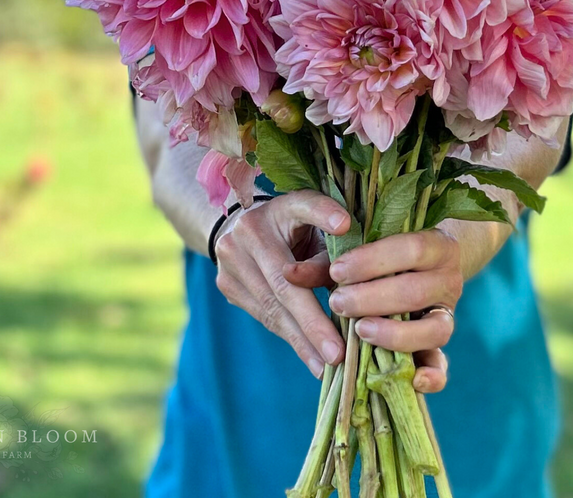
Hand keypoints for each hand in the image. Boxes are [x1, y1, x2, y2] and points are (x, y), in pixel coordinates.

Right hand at [213, 190, 350, 378]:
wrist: (241, 228)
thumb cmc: (297, 228)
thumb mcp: (318, 225)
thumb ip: (332, 246)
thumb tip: (347, 284)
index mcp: (281, 205)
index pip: (305, 206)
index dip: (323, 214)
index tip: (344, 224)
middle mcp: (248, 229)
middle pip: (284, 282)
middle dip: (312, 322)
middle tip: (337, 354)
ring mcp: (231, 258)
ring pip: (272, 307)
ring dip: (302, 341)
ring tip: (327, 367)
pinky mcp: (225, 284)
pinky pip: (264, 316)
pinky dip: (290, 338)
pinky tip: (311, 359)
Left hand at [285, 229, 462, 393]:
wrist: (426, 266)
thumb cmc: (383, 255)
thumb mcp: (360, 252)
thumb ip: (327, 263)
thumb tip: (289, 273)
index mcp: (436, 245)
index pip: (411, 249)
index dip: (373, 261)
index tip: (338, 271)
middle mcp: (449, 279)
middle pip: (416, 291)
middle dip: (373, 299)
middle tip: (337, 302)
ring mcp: (447, 314)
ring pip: (434, 330)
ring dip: (394, 334)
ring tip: (360, 331)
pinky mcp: (439, 345)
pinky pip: (442, 365)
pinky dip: (432, 375)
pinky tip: (412, 380)